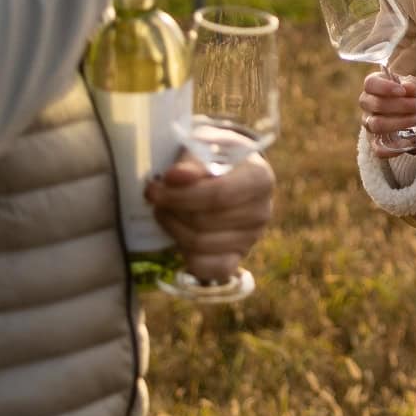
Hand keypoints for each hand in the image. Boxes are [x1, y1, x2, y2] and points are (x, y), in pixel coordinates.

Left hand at [145, 152, 273, 281]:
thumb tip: (174, 177)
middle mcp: (262, 211)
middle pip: (204, 222)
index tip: (153, 188)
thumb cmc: (215, 157)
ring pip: (199, 245)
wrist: (229, 172)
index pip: (218, 195)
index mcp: (260, 178)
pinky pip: (206, 268)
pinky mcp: (237, 258)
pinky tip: (179, 234)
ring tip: (166, 211)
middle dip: (172, 210)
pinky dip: (186, 255)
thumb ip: (191, 163)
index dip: (180, 195)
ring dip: (173, 228)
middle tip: (156, 198)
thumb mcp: (205, 147)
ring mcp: (251, 238)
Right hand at [359, 72, 415, 157]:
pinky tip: (410, 142)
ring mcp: (368, 124)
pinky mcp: (375, 142)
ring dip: (402, 122)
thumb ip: (412, 86)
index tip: (402, 91)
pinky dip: (394, 147)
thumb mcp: (414, 87)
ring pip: (377, 125)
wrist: (412, 113)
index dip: (385, 87)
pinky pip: (378, 149)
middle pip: (376, 104)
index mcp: (373, 86)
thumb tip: (408, 88)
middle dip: (402, 105)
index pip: (370, 84)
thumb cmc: (410, 95)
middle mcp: (367, 104)